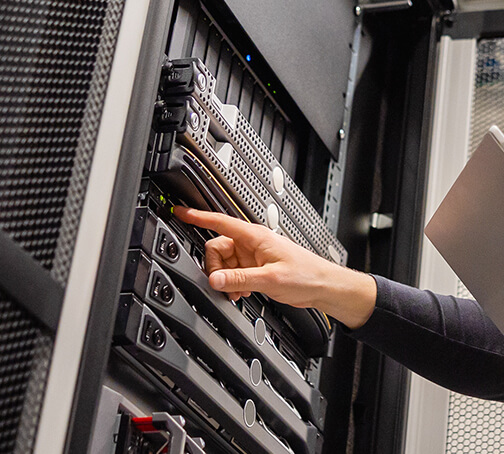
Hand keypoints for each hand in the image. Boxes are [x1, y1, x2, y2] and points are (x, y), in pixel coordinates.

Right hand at [173, 206, 376, 328]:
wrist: (323, 286)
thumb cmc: (307, 275)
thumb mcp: (270, 279)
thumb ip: (239, 279)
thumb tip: (214, 278)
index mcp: (255, 236)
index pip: (220, 222)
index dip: (197, 216)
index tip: (179, 211)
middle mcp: (252, 243)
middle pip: (216, 248)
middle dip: (215, 268)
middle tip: (224, 284)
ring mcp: (253, 256)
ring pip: (224, 263)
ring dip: (225, 279)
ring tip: (238, 292)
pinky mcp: (256, 268)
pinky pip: (233, 273)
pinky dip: (233, 284)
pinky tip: (243, 293)